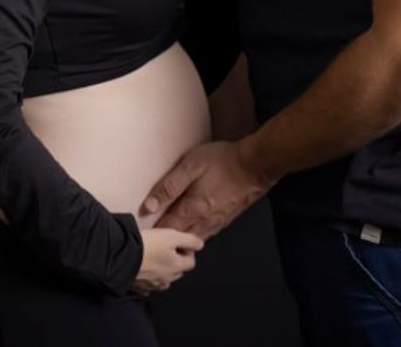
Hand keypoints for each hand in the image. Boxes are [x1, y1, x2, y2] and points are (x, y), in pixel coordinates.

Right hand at [132, 225, 203, 295]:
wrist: (121, 256)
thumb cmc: (148, 245)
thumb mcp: (172, 235)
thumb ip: (190, 240)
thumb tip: (200, 245)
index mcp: (177, 268)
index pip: (191, 262)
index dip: (187, 250)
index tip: (178, 242)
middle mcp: (167, 280)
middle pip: (177, 271)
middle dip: (175, 261)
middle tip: (165, 247)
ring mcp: (152, 285)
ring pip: (163, 279)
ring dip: (162, 270)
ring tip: (153, 257)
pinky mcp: (138, 287)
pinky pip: (147, 285)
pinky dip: (148, 278)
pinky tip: (143, 268)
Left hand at [139, 139, 277, 240]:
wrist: (256, 165)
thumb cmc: (223, 161)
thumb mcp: (191, 166)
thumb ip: (169, 186)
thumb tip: (149, 206)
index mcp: (191, 210)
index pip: (166, 229)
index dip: (153, 233)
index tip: (143, 234)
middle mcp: (204, 221)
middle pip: (180, 238)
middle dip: (166, 240)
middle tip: (154, 240)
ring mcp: (217, 222)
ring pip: (194, 238)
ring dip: (182, 239)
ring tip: (170, 239)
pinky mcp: (226, 219)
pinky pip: (207, 233)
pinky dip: (196, 235)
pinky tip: (193, 230)